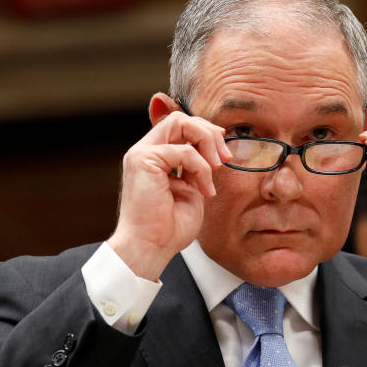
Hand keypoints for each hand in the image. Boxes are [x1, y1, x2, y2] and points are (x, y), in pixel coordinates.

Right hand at [109, 110, 231, 280]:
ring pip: (180, 123)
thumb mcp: (190, 190)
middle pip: (180, 118)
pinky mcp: (143, 160)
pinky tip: (203, 188)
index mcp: (154, 158)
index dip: (205, 133)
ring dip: (206, 143)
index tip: (224, 152)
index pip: (179, 127)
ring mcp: (141, 154)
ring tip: (216, 168)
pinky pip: (183, 151)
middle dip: (209, 133)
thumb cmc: (168, 228)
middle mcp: (145, 151)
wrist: (151, 247)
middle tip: (225, 157)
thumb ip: (196, 168)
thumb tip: (214, 152)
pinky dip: (200, 167)